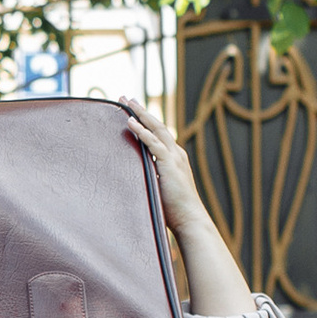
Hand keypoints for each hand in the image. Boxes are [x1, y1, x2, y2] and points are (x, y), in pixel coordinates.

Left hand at [119, 99, 203, 215]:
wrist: (190, 219)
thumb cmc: (175, 210)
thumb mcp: (161, 189)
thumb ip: (151, 179)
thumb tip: (135, 179)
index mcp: (175, 159)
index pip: (159, 135)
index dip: (146, 122)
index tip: (133, 112)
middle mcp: (176, 154)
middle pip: (158, 126)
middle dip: (141, 111)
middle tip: (126, 98)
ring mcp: (174, 158)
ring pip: (156, 129)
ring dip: (140, 114)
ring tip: (126, 102)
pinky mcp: (169, 164)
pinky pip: (153, 143)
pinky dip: (141, 131)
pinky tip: (130, 122)